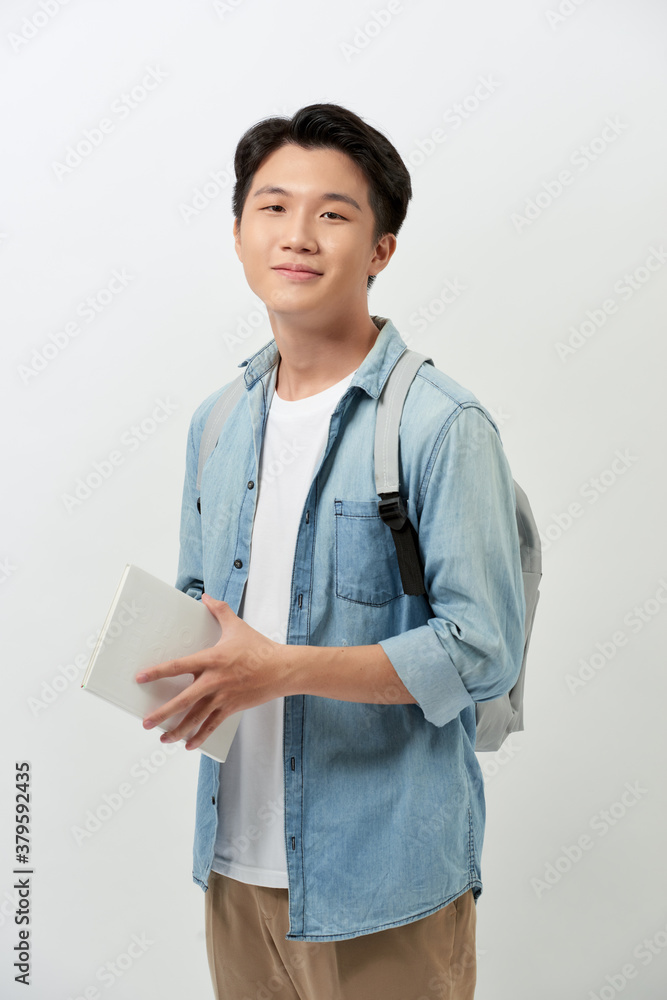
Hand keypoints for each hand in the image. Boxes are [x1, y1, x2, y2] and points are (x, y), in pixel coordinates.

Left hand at [135, 594, 286, 750]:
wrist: (282, 669)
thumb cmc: (259, 647)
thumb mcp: (237, 627)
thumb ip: (220, 611)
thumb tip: (207, 596)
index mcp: (212, 659)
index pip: (179, 666)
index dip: (158, 672)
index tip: (141, 677)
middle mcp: (214, 680)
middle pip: (183, 700)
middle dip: (163, 713)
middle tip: (146, 722)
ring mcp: (223, 697)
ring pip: (196, 718)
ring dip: (178, 730)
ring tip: (162, 738)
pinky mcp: (232, 708)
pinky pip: (213, 725)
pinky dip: (200, 736)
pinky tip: (189, 745)